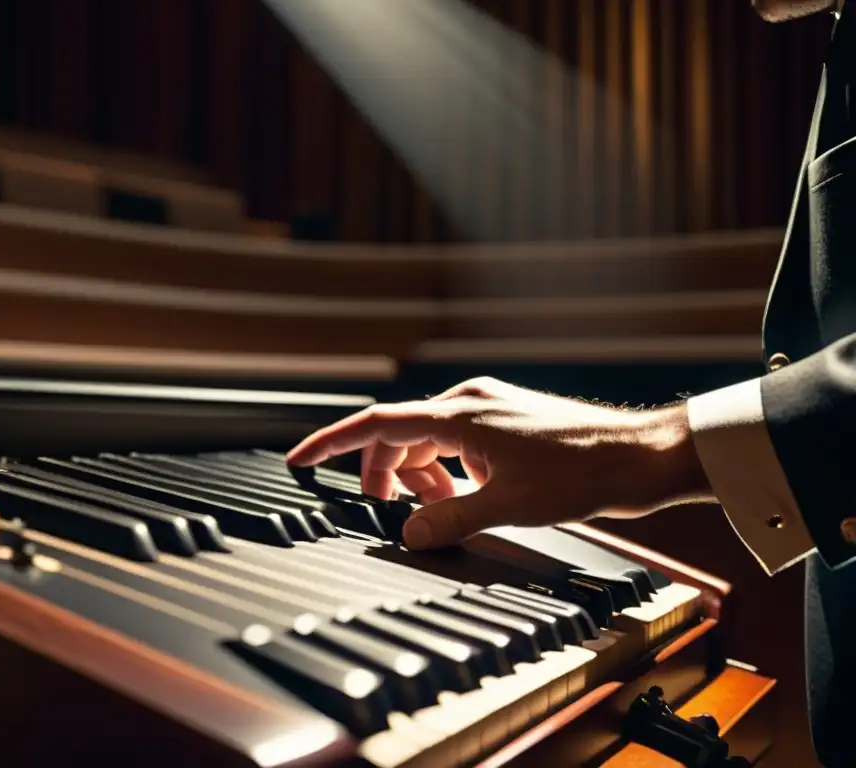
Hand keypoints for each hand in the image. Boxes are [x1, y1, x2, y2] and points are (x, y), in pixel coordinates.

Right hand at [286, 377, 712, 548]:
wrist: (641, 455)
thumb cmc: (583, 471)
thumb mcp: (508, 504)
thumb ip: (450, 518)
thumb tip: (409, 534)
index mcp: (459, 414)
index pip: (377, 424)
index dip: (332, 443)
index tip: (298, 458)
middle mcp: (468, 403)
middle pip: (400, 435)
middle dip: (384, 474)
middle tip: (385, 512)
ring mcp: (488, 409)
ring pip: (428, 440)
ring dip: (420, 476)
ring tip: (435, 510)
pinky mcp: (505, 421)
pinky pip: (455, 442)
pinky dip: (447, 470)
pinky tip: (463, 496)